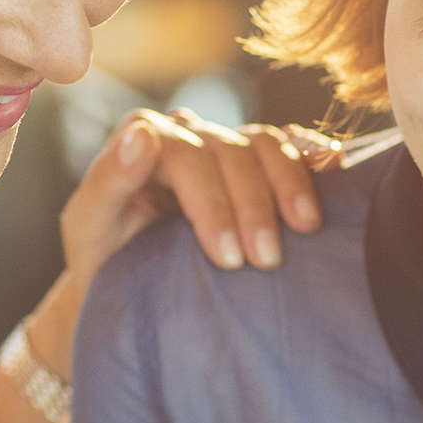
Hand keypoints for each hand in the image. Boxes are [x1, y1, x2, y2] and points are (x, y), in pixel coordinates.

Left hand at [29, 108, 337, 373]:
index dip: (211, 202)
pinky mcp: (255, 165)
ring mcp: (224, 145)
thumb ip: (107, 180)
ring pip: (265, 145)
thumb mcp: (89, 227)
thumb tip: (141, 136)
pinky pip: (289, 148)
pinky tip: (333, 170)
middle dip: (253, 205)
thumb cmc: (101, 262)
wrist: (127, 289)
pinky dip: (312, 157)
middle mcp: (185, 132)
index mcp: (141, 137)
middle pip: (231, 150)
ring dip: (290, 185)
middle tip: (266, 261)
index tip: (227, 257)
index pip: (186, 154)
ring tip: (305, 229)